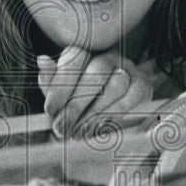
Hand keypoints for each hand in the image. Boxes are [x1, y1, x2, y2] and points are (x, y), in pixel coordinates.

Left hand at [37, 46, 152, 137]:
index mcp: (85, 52)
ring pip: (116, 85)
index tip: (50, 110)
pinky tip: (99, 128)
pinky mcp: (143, 85)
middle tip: (63, 128)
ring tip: (79, 132)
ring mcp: (128, 69)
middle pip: (96, 73)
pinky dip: (115, 115)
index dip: (61, 84)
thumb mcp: (62, 93)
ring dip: (95, 113)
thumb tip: (42, 60)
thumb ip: (51, 80)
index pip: (75, 58)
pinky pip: (132, 98)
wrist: (109, 116)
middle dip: (76, 104)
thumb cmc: (81, 101)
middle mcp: (108, 56)